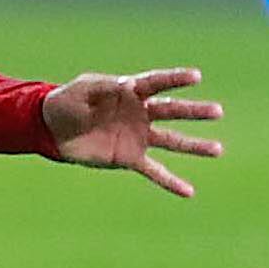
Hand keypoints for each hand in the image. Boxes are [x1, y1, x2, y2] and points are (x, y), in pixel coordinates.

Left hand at [41, 67, 223, 197]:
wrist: (51, 130)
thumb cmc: (67, 103)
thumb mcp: (81, 91)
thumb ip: (102, 88)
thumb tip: (126, 84)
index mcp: (128, 91)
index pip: (156, 83)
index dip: (175, 79)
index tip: (196, 76)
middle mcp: (140, 113)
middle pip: (171, 111)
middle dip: (194, 111)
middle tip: (217, 111)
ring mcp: (138, 136)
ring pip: (171, 141)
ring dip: (194, 146)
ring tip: (217, 149)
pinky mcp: (130, 158)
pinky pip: (154, 171)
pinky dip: (170, 182)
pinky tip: (189, 191)